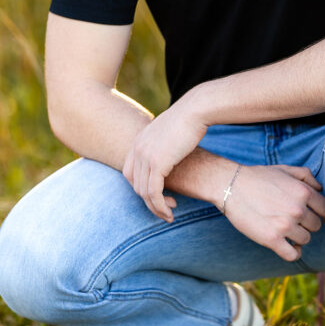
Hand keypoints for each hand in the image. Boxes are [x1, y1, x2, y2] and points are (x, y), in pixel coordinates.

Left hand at [122, 98, 207, 221]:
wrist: (195, 110)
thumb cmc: (189, 120)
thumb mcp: (170, 133)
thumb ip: (163, 145)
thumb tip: (167, 153)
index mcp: (138, 142)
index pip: (129, 172)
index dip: (141, 187)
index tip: (157, 194)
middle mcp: (137, 149)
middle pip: (135, 184)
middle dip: (149, 201)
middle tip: (165, 209)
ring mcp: (145, 156)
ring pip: (143, 192)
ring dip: (155, 207)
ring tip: (169, 215)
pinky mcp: (157, 163)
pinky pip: (153, 192)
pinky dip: (160, 205)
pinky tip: (171, 211)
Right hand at [222, 164, 324, 261]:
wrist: (231, 186)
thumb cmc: (258, 177)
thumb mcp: (285, 169)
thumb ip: (307, 177)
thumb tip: (320, 190)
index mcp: (303, 192)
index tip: (321, 218)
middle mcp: (297, 209)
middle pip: (316, 226)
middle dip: (308, 223)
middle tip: (294, 219)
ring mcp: (285, 225)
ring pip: (306, 239)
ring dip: (298, 236)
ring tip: (286, 229)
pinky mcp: (272, 239)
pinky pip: (293, 254)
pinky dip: (294, 252)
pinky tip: (288, 246)